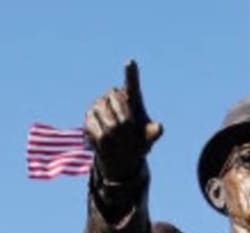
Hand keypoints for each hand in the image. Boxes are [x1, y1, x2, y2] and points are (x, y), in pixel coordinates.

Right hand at [85, 60, 162, 179]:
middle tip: (127, 132)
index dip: (131, 73)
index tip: (130, 62)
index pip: (132, 83)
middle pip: (117, 101)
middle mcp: (115, 96)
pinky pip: (96, 124)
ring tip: (118, 139)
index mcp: (132, 98)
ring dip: (113, 129)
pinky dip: (102, 136)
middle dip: (123, 119)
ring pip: (105, 113)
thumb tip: (159, 128)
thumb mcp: (148, 138)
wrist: (121, 153)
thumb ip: (153, 132)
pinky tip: (106, 142)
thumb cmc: (138, 141)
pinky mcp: (90, 115)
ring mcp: (100, 104)